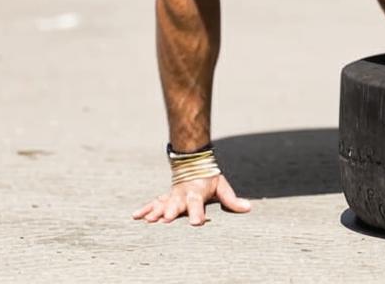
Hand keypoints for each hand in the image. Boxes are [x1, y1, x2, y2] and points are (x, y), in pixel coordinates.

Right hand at [131, 174, 251, 225]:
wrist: (192, 161)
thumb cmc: (209, 178)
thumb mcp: (222, 186)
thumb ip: (232, 199)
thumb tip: (249, 207)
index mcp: (197, 193)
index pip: (197, 204)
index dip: (197, 213)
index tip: (196, 223)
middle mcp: (182, 195)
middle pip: (175, 204)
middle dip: (169, 212)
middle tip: (164, 220)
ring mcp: (172, 196)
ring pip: (161, 203)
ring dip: (154, 212)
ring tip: (147, 221)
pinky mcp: (165, 197)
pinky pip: (153, 203)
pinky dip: (144, 209)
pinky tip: (135, 216)